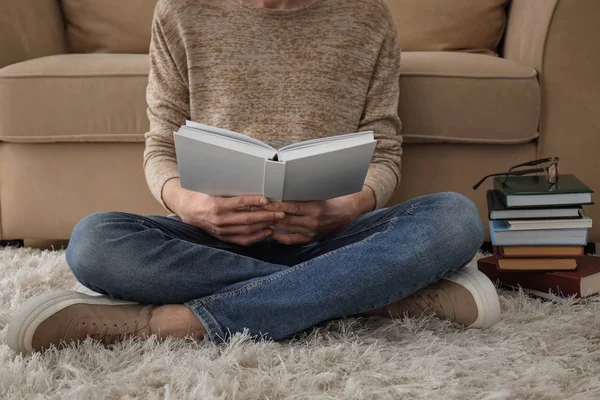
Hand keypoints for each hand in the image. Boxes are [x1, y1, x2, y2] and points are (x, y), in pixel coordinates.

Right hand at [162, 179, 285, 246]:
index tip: (267, 199)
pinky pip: (243, 240)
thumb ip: (229, 189)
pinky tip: (267, 232)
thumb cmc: (203, 195)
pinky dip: (257, 237)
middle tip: (281, 211)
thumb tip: (250, 182)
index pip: (239, 203)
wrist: (188, 210)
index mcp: (217, 206)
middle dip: (266, 215)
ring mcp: (222, 231)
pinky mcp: (224, 238)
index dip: (254, 201)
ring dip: (265, 225)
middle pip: (248, 219)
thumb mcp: (213, 189)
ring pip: (248, 230)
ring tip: (277, 221)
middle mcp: (220, 220)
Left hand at [261, 186, 375, 244]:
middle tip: (255, 209)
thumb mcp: (317, 195)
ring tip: (258, 218)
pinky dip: (278, 236)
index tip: (263, 201)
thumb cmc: (329, 200)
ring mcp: (310, 232)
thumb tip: (281, 191)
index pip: (290, 207)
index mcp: (314, 208)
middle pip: (284, 218)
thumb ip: (300, 195)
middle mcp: (311, 222)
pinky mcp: (309, 239)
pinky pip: (290, 240)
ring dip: (271, 223)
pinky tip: (269, 231)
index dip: (275, 205)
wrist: (344, 214)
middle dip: (269, 213)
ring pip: (285, 228)